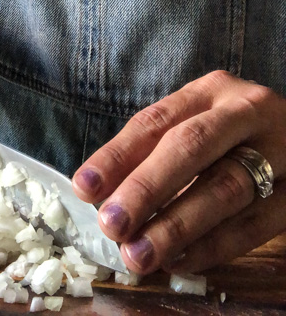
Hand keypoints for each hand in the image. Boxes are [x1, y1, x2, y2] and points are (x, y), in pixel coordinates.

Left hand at [71, 71, 285, 274]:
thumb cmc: (238, 132)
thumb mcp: (201, 121)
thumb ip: (157, 149)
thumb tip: (103, 193)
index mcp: (212, 90)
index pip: (156, 120)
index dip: (118, 154)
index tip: (85, 187)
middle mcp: (246, 113)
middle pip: (190, 147)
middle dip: (146, 188)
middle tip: (112, 223)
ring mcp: (279, 152)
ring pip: (224, 189)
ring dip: (176, 226)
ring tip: (139, 254)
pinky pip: (253, 225)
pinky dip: (212, 246)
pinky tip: (180, 261)